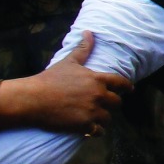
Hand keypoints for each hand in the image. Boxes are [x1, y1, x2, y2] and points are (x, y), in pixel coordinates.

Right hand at [0, 31, 131, 134]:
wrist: (33, 99)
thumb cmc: (49, 79)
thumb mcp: (69, 62)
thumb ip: (83, 49)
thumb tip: (89, 32)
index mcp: (97, 79)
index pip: (121, 83)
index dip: (127, 87)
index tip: (131, 90)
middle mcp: (98, 95)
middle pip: (117, 103)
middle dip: (112, 104)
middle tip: (106, 106)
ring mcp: (92, 111)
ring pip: (108, 118)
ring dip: (104, 118)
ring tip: (97, 118)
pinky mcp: (84, 125)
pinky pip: (98, 131)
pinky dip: (96, 131)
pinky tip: (92, 130)